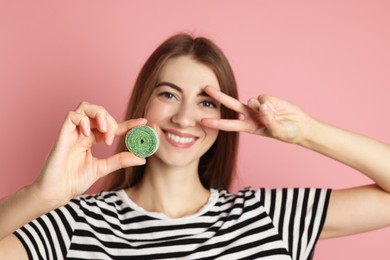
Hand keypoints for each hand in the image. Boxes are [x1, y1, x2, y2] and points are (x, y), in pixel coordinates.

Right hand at [32, 102, 146, 205]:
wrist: (56, 192)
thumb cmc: (74, 181)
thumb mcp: (102, 168)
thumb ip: (120, 161)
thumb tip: (142, 158)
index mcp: (91, 139)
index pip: (111, 126)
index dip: (128, 123)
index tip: (144, 122)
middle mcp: (82, 133)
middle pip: (98, 111)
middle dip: (110, 120)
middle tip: (112, 137)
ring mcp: (72, 132)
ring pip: (85, 107)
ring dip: (99, 115)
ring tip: (104, 132)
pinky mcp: (62, 134)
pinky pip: (72, 116)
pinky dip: (83, 120)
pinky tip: (88, 134)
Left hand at [201, 86, 313, 143]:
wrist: (300, 126)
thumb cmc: (288, 133)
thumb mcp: (278, 131)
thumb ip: (269, 120)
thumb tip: (261, 107)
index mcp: (249, 127)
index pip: (229, 125)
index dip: (216, 123)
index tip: (203, 121)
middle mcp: (250, 116)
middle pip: (231, 105)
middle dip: (218, 96)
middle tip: (205, 88)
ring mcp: (257, 106)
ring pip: (251, 101)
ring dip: (262, 108)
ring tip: (275, 116)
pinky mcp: (266, 99)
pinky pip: (263, 98)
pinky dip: (270, 102)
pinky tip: (277, 108)